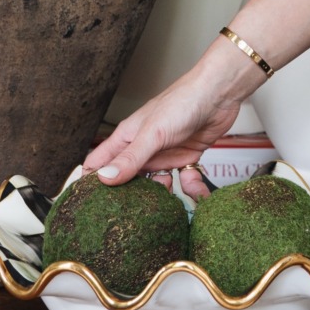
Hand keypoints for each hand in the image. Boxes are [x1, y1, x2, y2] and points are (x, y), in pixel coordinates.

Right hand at [83, 45, 255, 196]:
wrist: (219, 94)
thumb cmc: (182, 102)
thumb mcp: (152, 134)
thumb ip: (130, 158)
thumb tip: (104, 179)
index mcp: (127, 138)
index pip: (98, 163)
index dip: (91, 183)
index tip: (89, 206)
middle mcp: (143, 148)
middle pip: (127, 180)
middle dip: (131, 198)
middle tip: (136, 214)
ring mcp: (164, 155)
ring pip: (156, 185)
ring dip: (164, 197)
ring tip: (171, 201)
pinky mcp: (186, 159)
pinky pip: (185, 181)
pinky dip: (193, 189)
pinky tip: (199, 194)